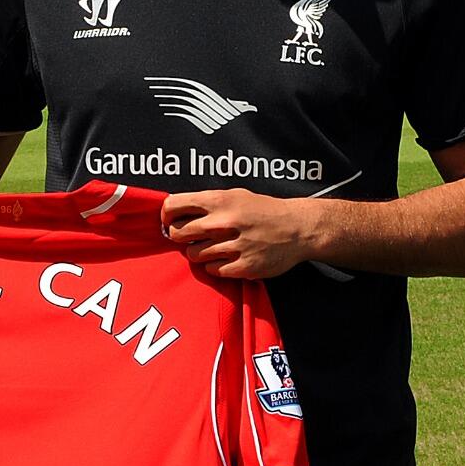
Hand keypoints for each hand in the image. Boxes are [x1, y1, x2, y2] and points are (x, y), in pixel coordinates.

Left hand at [160, 188, 318, 279]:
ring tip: (214, 247)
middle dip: (180, 237)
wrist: (298, 228)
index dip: (166, 216)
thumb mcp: (235, 195)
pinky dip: (215, 266)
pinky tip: (227, 258)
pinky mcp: (244, 266)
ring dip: (199, 253)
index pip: (174, 206)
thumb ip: (207, 202)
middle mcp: (225, 222)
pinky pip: (213, 270)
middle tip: (192, 237)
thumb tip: (173, 212)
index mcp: (220, 200)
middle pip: (178, 234)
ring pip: (193, 255)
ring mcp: (235, 246)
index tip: (170, 221)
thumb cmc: (262, 210)